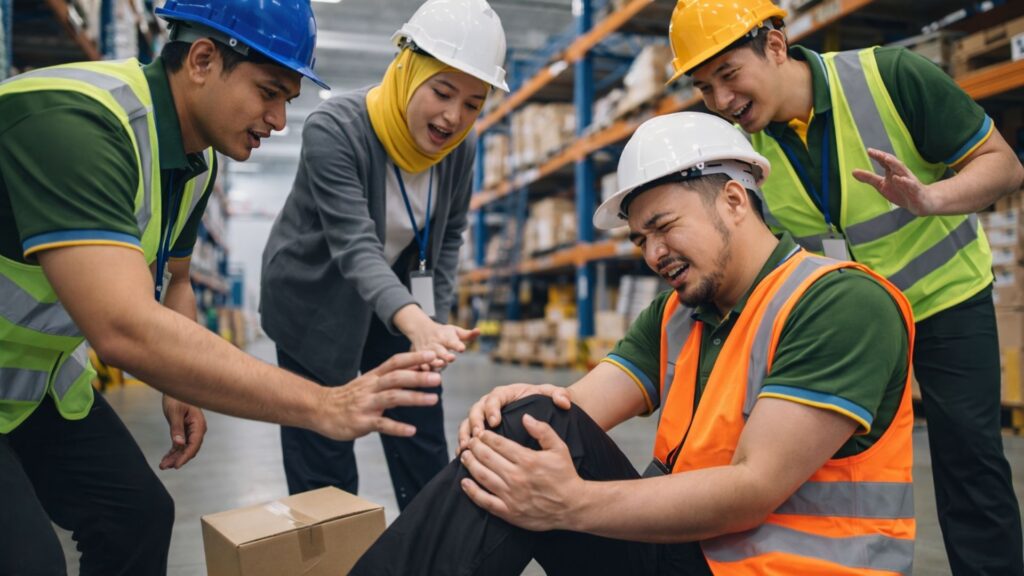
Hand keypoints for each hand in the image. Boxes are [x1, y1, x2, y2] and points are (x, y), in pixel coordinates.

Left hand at [160, 395, 206, 468]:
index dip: (185, 456)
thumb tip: (178, 444)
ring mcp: (191, 431)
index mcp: (198, 424)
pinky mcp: (184, 431)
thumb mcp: (175, 413)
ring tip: (162, 465)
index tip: (176, 465)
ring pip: (184, 448)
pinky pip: (180, 445)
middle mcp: (197, 429)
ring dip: (174, 457)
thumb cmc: (177, 397)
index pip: (194, 444)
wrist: (176, 389)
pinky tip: (165, 458)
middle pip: (190, 449)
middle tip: (165, 467)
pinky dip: (173, 452)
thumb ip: (177, 429)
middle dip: (178, 459)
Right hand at [315, 350, 442, 439]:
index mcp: (374, 377)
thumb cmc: (350, 396)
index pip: (395, 362)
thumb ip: (391, 377)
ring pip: (392, 397)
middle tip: (438, 378)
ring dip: (414, 398)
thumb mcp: (369, 382)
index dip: (414, 357)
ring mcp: (366, 404)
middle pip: (396, 378)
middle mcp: (371, 387)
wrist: (320, 409)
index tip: (433, 355)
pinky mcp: (361, 422)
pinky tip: (411, 430)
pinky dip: (397, 427)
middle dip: (418, 377)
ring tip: (433, 399)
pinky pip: (382, 424)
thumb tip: (417, 367)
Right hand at [395, 305, 478, 369]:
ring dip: (435, 362)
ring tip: (441, 364)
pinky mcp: (418, 357)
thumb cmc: (442, 332)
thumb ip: (467, 335)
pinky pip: (420, 364)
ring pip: (430, 358)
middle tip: (451, 358)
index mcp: (445, 337)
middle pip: (440, 351)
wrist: (420, 329)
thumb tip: (479, 330)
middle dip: (445, 355)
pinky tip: (426, 372)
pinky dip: (422, 367)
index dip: (457, 345)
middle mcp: (435, 344)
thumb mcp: (454, 331)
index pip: (452, 341)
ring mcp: (426, 351)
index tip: (462, 348)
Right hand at [458, 383, 570, 451]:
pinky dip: (464, 443)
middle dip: (475, 423)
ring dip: (466, 434)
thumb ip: (560, 395)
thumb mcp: (555, 396)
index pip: (494, 398)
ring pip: (468, 423)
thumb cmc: (546, 403)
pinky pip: (467, 435)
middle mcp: (491, 403)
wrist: (543, 410)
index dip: (492, 409)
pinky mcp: (481, 429)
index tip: (495, 421)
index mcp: (506, 393)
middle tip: (479, 437)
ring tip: (467, 448)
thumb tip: (562, 401)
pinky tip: (463, 456)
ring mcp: (484, 416)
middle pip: (476, 410)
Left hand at [459, 414, 583, 531]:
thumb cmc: (566, 475)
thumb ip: (542, 430)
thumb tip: (525, 417)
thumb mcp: (559, 448)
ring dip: (470, 464)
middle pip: (486, 458)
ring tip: (465, 456)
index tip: (481, 433)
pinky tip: (464, 482)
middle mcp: (516, 477)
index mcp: (527, 460)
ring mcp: (511, 495)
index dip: (486, 437)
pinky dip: (471, 491)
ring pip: (482, 476)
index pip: (499, 444)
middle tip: (470, 442)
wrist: (573, 506)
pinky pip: (484, 500)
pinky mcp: (508, 512)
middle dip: (475, 447)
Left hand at [851, 148, 935, 215]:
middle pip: (894, 164)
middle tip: (877, 153)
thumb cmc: (901, 192)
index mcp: (893, 171)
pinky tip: (899, 179)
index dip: (878, 156)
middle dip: (887, 158)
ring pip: (903, 172)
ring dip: (895, 165)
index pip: (886, 162)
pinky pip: (911, 185)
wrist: (921, 203)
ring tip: (887, 160)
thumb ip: (869, 178)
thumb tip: (853, 172)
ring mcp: (909, 181)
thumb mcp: (882, 185)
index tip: (869, 151)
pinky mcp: (916, 191)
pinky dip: (905, 182)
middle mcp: (902, 174)